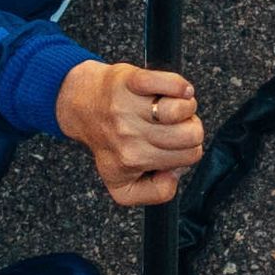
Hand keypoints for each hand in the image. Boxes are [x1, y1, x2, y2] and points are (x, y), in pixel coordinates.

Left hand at [56, 61, 208, 206]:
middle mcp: (128, 137)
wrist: (82, 105)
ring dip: (184, 106)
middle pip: (192, 134)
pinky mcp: (131, 81)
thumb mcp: (122, 183)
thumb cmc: (109, 138)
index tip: (170, 144)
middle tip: (172, 125)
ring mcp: (128, 108)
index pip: (189, 156)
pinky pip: (171, 83)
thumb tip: (174, 174)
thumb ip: (155, 193)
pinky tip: (174, 90)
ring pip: (184, 110)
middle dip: (189, 127)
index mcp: (131, 162)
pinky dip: (178, 85)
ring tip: (169, 108)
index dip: (185, 149)